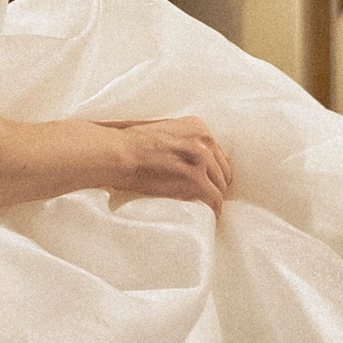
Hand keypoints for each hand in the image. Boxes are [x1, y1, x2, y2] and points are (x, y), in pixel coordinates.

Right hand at [104, 117, 234, 217]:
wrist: (119, 153)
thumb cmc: (132, 146)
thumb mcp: (165, 132)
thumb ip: (183, 141)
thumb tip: (195, 159)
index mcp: (197, 126)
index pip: (217, 153)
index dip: (212, 170)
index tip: (207, 181)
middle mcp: (203, 139)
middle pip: (223, 170)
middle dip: (215, 184)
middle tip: (205, 198)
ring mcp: (201, 158)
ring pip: (221, 186)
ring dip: (213, 198)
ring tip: (205, 208)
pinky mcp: (195, 178)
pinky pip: (214, 199)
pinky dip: (214, 210)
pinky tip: (210, 216)